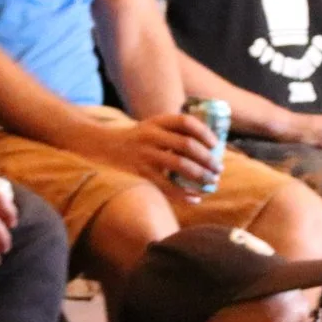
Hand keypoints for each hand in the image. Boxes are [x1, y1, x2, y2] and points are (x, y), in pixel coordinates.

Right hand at [89, 111, 216, 194]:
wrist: (102, 147)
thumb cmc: (136, 140)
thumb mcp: (152, 128)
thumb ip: (173, 132)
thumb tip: (208, 149)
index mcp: (156, 122)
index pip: (186, 122)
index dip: (205, 132)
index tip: (216, 145)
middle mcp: (150, 135)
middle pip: (187, 145)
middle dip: (207, 159)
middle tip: (219, 169)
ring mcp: (144, 155)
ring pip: (180, 166)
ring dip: (200, 176)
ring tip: (212, 183)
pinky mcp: (140, 173)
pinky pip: (166, 186)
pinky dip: (183, 194)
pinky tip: (195, 199)